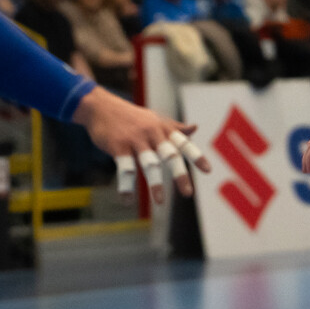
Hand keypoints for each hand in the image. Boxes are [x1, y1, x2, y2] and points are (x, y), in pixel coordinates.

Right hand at [71, 87, 210, 202]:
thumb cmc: (132, 116)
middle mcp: (152, 133)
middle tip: (188, 193)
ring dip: (155, 184)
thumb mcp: (155, 119)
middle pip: (170, 155)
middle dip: (179, 174)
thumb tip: (195, 128)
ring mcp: (135, 140)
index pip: (183, 143)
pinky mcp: (118, 146)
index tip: (208, 171)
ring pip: (149, 164)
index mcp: (163, 128)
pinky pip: (125, 169)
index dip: (196, 156)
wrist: (101, 107)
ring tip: (160, 202)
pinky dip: (126, 186)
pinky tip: (127, 201)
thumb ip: (174, 127)